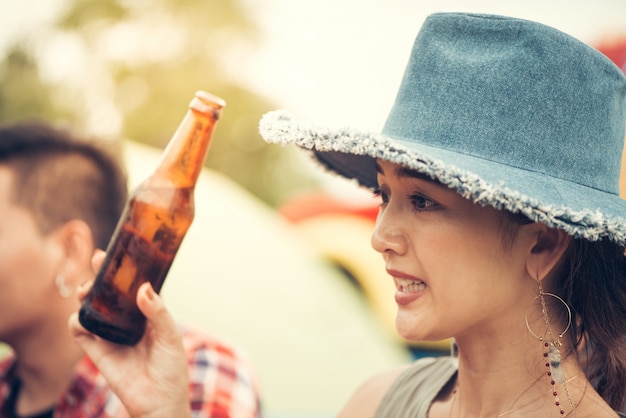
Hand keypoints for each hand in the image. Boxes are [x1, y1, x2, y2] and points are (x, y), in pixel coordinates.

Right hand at [68, 251, 190, 417]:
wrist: (160, 401)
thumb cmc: (171, 368)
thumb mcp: (170, 336)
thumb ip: (158, 312)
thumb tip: (143, 288)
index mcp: (148, 313)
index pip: (133, 286)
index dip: (124, 269)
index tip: (118, 252)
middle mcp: (127, 320)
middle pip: (108, 292)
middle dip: (100, 274)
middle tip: (96, 260)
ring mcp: (111, 334)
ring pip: (91, 307)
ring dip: (85, 295)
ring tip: (87, 290)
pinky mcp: (97, 350)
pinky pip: (81, 332)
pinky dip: (77, 322)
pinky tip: (80, 318)